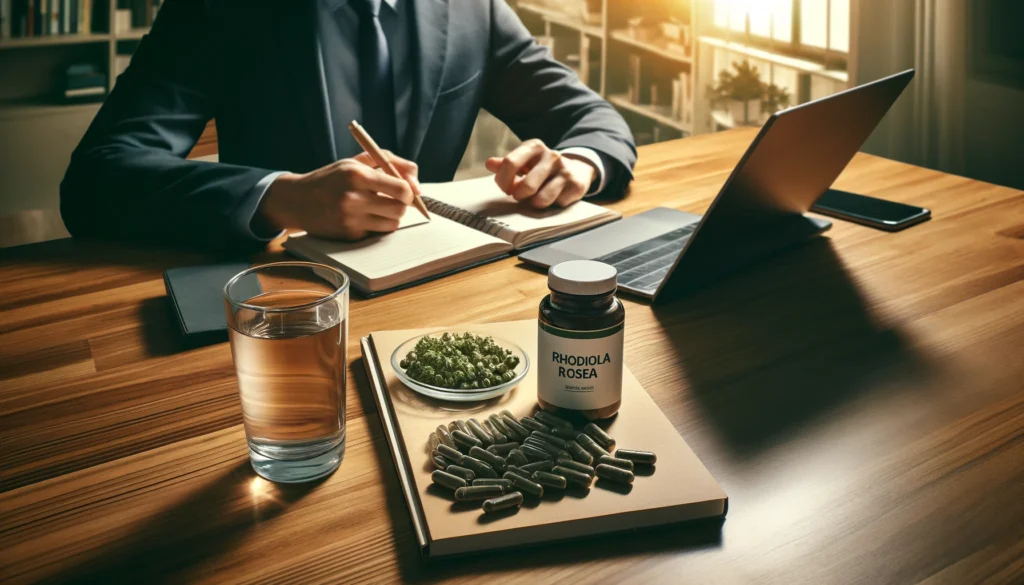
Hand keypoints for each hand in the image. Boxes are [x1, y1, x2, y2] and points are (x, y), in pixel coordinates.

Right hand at [258, 151, 419, 240]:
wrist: (298, 200)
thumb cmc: (333, 178)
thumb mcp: (357, 161)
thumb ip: (391, 162)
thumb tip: (417, 183)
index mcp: (356, 175)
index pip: (401, 189)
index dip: (409, 192)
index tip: (405, 191)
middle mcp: (353, 198)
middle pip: (400, 209)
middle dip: (401, 205)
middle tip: (391, 200)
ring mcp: (350, 219)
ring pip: (392, 224)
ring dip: (390, 217)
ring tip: (376, 208)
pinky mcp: (349, 235)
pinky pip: (377, 234)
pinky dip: (376, 226)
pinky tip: (362, 218)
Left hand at [486, 139, 595, 208]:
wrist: (577, 170)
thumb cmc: (541, 168)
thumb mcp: (524, 162)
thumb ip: (506, 164)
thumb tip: (489, 163)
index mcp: (534, 146)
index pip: (510, 163)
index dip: (503, 181)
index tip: (506, 188)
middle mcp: (551, 155)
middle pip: (526, 186)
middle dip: (519, 196)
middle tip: (520, 196)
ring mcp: (565, 171)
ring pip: (541, 200)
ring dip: (535, 204)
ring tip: (537, 197)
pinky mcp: (576, 186)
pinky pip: (555, 205)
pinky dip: (552, 206)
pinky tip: (555, 197)